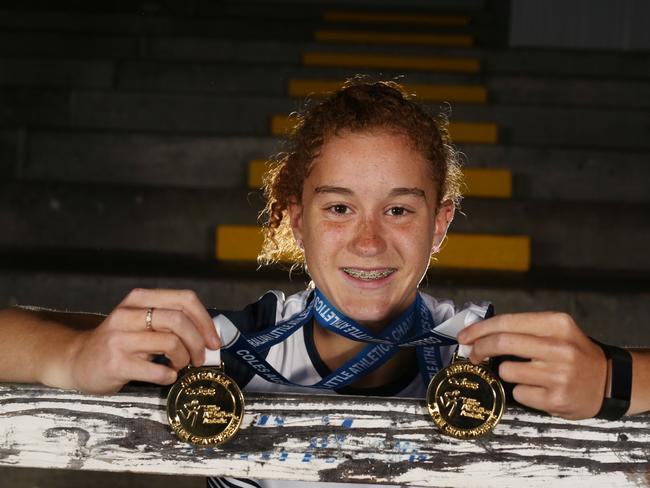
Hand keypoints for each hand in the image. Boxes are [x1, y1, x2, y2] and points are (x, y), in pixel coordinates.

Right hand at [68, 288, 219, 393]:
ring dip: (184, 358)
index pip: (184, 299)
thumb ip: (170, 322)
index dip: (205, 320)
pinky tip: (166, 376)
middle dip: (197, 342)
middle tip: (200, 357)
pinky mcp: (116, 363)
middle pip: (179, 320)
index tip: (213, 340)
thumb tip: (209, 334)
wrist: (77, 360)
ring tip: (179, 365)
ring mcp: (120, 338)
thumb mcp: (141, 322)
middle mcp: (128, 314)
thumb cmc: (119, 342)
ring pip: (170, 342)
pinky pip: (157, 369)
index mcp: (140, 299)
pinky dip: (169, 375)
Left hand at [457, 312, 606, 419]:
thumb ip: (524, 330)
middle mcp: (558, 347)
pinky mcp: (555, 398)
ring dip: (507, 372)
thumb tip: (479, 334)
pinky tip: (539, 389)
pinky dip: (523, 391)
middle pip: (501, 343)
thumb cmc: (573, 353)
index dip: (480, 329)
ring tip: (527, 373)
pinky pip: (519, 393)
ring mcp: (558, 374)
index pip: (507, 322)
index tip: (464, 336)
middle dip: (479, 348)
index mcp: (556, 324)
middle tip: (472, 354)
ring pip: (507, 371)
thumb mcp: (556, 331)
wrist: (609, 382)